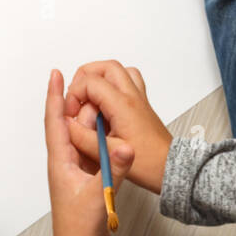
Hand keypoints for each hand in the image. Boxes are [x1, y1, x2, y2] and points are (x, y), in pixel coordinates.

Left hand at [45, 68, 133, 235]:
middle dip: (80, 103)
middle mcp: (66, 163)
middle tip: (91, 85)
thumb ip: (115, 171)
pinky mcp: (89, 180)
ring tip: (103, 104)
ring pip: (84, 138)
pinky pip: (94, 151)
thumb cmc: (81, 228)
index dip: (54, 97)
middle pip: (71, 125)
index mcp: (60, 163)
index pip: (55, 122)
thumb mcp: (99, 197)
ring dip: (92, 121)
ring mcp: (77, 172)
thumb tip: (126, 147)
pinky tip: (111, 132)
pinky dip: (102, 139)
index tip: (55, 74)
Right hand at [64, 60, 172, 194]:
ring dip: (100, 77)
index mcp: (123, 106)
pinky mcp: (141, 105)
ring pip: (118, 71)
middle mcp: (132, 97)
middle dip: (84, 78)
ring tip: (88, 97)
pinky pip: (127, 81)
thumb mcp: (108, 154)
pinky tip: (105, 103)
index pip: (91, 82)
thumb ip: (83, 137)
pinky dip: (113, 84)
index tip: (71, 113)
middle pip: (105, 67)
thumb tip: (66, 125)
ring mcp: (139, 98)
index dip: (74, 94)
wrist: (169, 168)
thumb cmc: (148, 163)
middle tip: (76, 98)